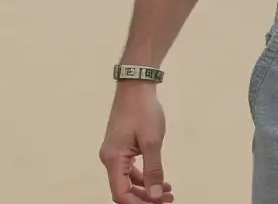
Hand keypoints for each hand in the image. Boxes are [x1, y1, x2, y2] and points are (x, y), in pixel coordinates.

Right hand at [99, 83, 174, 202]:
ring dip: (147, 188)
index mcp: (113, 159)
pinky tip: (160, 178)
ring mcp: (115, 152)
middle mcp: (110, 159)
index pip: (121, 193)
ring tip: (168, 192)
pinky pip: (130, 169)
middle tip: (168, 199)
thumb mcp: (152, 141)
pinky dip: (144, 176)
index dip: (139, 203)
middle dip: (146, 198)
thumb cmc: (143, 109)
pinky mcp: (121, 147)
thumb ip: (153, 170)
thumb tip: (156, 196)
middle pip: (124, 189)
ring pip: (128, 180)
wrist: (137, 85)